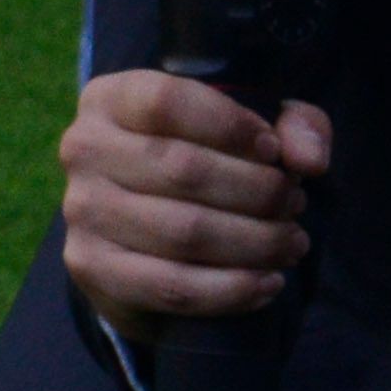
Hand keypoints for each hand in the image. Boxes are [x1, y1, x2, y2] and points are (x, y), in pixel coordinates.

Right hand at [58, 70, 324, 338]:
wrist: (142, 235)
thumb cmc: (206, 164)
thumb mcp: (251, 131)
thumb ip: (295, 127)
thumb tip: (308, 160)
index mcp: (110, 100)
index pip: (166, 102)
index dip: (231, 127)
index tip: (273, 151)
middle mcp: (84, 148)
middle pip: (183, 169)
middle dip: (259, 192)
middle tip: (294, 205)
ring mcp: (81, 209)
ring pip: (185, 232)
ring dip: (256, 242)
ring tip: (290, 243)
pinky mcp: (91, 265)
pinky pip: (173, 286)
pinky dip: (233, 290)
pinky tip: (268, 283)